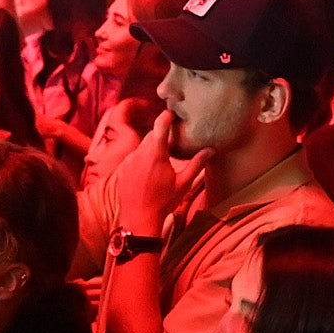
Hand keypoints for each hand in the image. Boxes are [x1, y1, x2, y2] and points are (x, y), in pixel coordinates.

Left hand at [112, 107, 194, 233]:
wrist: (139, 219)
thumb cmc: (163, 202)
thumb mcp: (183, 184)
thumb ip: (197, 165)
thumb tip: (211, 150)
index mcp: (156, 153)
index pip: (160, 124)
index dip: (167, 116)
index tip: (172, 113)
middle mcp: (139, 153)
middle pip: (152, 135)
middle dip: (162, 136)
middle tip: (172, 144)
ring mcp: (128, 161)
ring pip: (142, 146)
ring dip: (151, 150)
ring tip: (161, 163)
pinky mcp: (122, 169)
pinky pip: (133, 157)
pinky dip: (141, 160)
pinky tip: (148, 174)